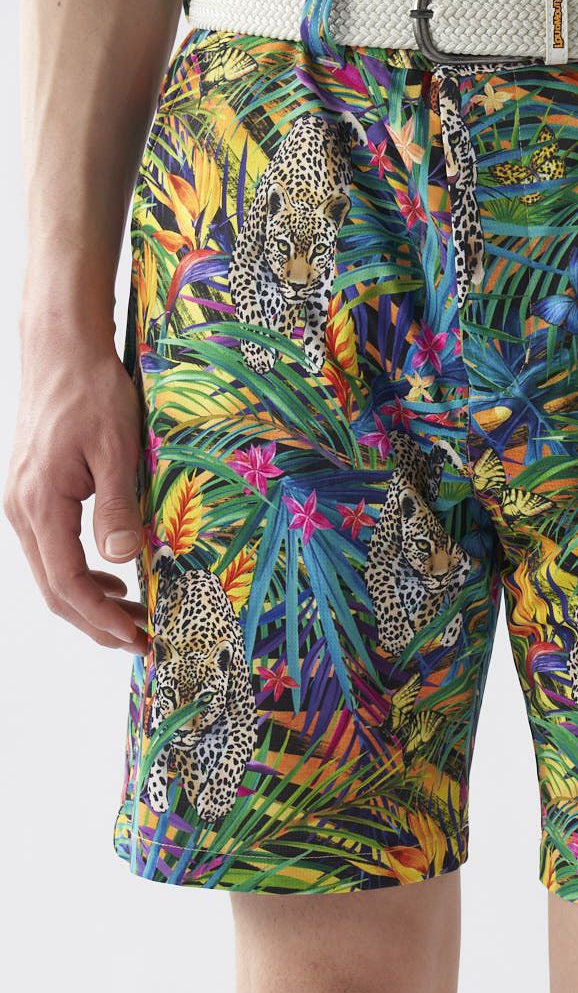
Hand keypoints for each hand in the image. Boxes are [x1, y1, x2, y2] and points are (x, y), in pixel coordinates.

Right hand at [5, 338, 147, 653]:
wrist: (62, 352)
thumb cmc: (92, 393)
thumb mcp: (116, 449)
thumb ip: (117, 507)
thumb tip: (124, 559)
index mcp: (40, 506)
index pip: (67, 584)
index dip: (101, 618)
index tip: (137, 637)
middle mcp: (21, 510)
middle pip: (55, 589)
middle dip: (97, 622)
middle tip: (141, 641)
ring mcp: (22, 503)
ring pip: (51, 571)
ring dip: (90, 600)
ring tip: (133, 616)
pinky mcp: (32, 494)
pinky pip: (52, 548)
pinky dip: (80, 572)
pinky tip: (110, 576)